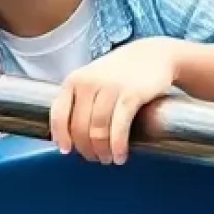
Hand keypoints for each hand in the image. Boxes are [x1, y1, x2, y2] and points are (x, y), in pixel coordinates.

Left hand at [51, 38, 181, 164]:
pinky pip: (119, 128)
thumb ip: (79, 100)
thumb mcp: (93, 78)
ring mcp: (110, 87)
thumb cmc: (121, 72)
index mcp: (75, 79)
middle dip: (86, 149)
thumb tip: (68, 136)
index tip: (67, 151)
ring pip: (98, 131)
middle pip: (79, 128)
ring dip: (102, 151)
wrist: (154, 54)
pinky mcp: (132, 94)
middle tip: (95, 158)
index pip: (59, 115)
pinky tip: (120, 155)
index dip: (61, 137)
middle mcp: (89, 82)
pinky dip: (118, 146)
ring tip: (109, 159)